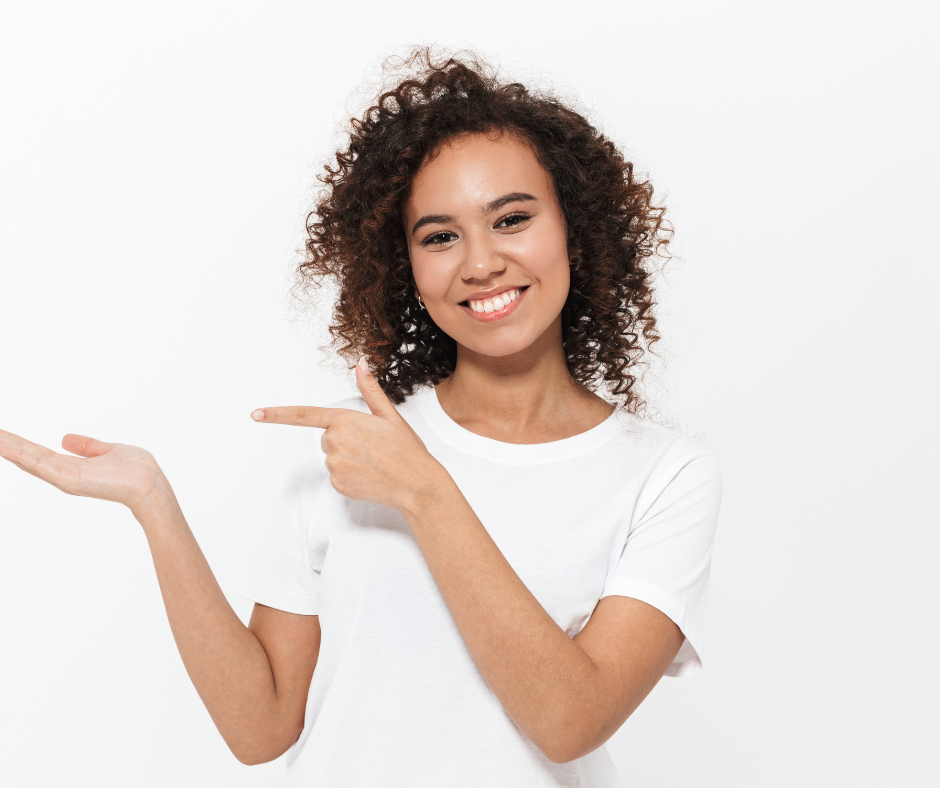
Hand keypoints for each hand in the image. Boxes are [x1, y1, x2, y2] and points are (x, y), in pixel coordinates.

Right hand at [0, 429, 168, 514]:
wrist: (150, 484)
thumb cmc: (137, 471)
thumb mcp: (107, 450)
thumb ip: (87, 446)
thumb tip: (65, 438)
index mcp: (71, 468)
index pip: (37, 454)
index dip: (18, 445)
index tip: (1, 436)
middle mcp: (63, 474)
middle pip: (27, 457)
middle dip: (7, 446)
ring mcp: (63, 477)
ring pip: (27, 458)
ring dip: (7, 447)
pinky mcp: (67, 478)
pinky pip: (38, 462)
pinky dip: (19, 452)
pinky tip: (3, 443)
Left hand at [251, 357, 440, 510]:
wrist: (417, 484)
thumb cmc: (407, 449)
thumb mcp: (390, 416)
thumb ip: (370, 390)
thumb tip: (361, 365)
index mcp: (345, 419)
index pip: (304, 415)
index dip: (277, 414)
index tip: (255, 414)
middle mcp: (335, 441)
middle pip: (327, 438)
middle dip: (345, 441)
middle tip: (372, 447)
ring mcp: (335, 464)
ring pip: (332, 457)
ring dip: (348, 459)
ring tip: (373, 463)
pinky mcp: (337, 484)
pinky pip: (337, 476)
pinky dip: (350, 477)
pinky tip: (369, 476)